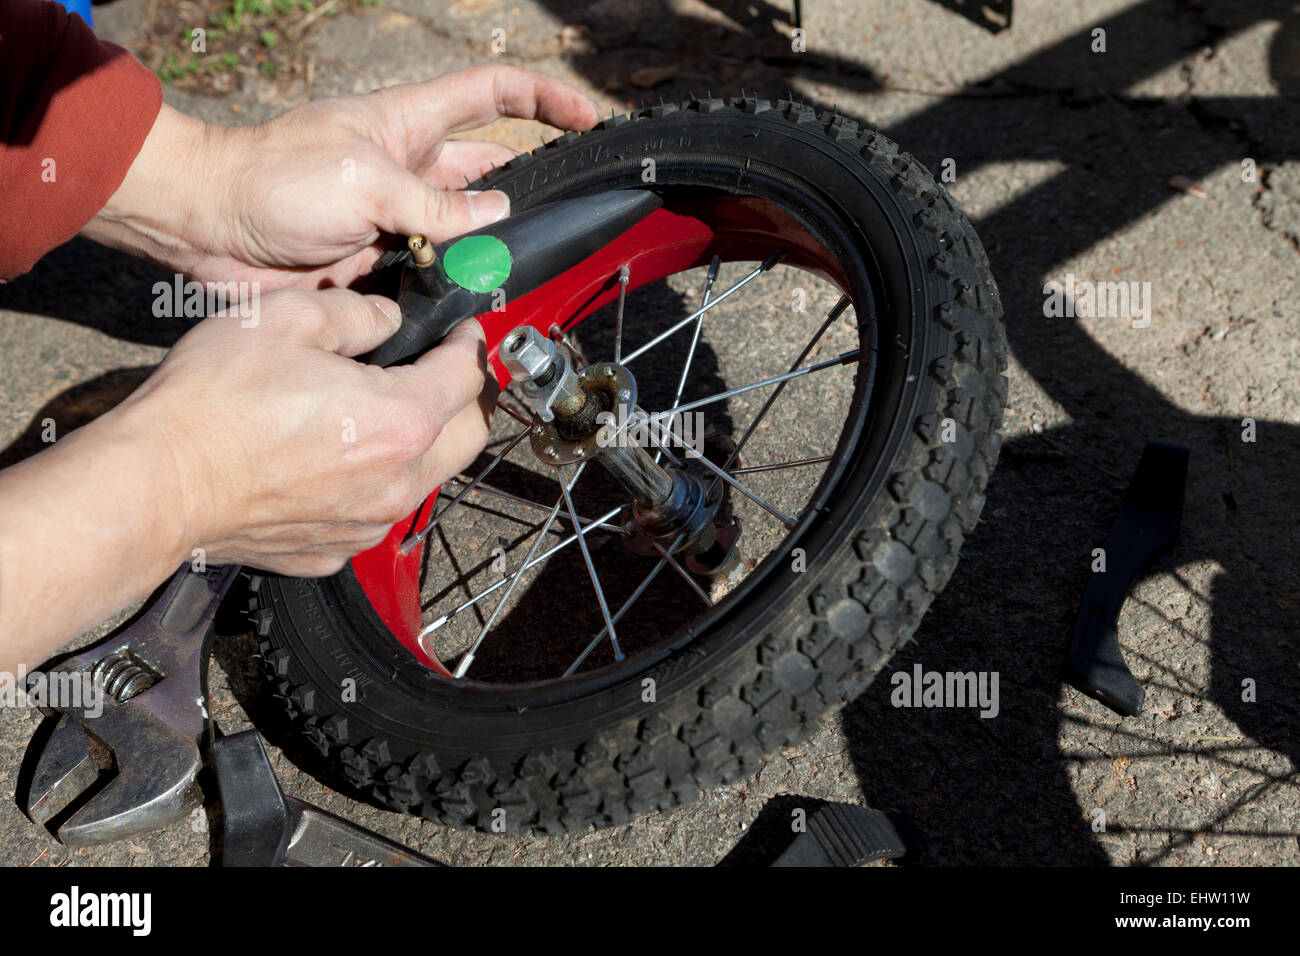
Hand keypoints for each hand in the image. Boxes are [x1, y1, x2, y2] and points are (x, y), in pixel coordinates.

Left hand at [83, 65, 599, 289]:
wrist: (207, 230)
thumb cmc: (272, 180)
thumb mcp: (364, 182)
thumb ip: (436, 204)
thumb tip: (497, 218)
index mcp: (409, 125)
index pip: (492, 95)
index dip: (542, 101)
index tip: (587, 119)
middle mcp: (411, 170)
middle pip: (490, 175)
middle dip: (524, 195)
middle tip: (558, 223)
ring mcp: (398, 218)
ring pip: (466, 233)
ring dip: (486, 252)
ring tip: (509, 273)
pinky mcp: (381, 262)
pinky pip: (433, 273)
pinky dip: (452, 287)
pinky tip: (470, 303)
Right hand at [116, 288, 496, 575]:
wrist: (158, 484)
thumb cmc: (214, 404)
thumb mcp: (288, 319)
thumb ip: (358, 314)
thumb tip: (388, 319)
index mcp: (401, 421)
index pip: (466, 378)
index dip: (469, 345)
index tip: (462, 332)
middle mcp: (398, 482)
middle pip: (468, 436)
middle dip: (466, 398)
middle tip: (444, 370)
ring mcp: (368, 523)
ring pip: (426, 478)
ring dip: (423, 443)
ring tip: (388, 410)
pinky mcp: (335, 549)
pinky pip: (375, 512)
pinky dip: (374, 482)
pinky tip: (341, 458)